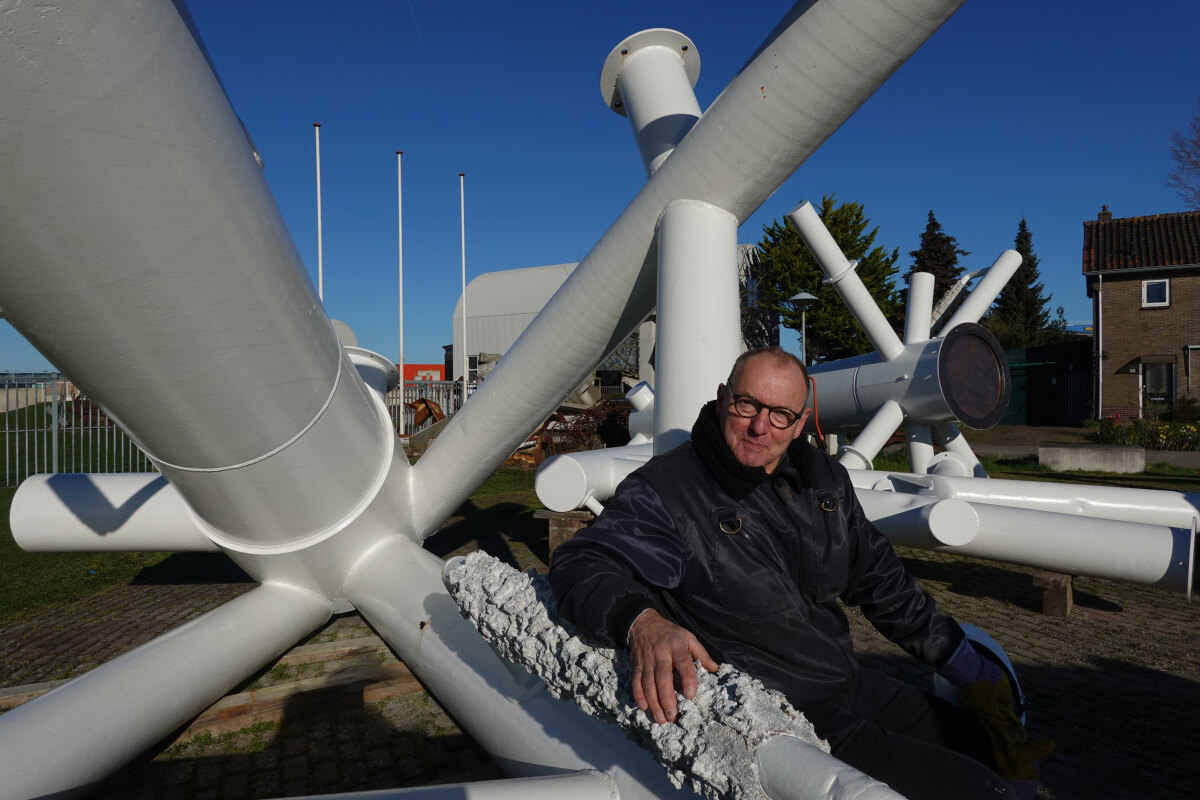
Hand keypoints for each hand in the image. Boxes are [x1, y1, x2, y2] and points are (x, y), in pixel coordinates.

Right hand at [627, 609, 718, 723]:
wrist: (643, 623)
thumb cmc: (670, 633)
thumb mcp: (688, 637)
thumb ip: (701, 653)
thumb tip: (715, 669)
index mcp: (676, 647)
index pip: (683, 663)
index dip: (687, 679)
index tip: (691, 695)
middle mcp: (660, 655)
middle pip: (663, 678)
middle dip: (667, 699)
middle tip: (673, 716)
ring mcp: (646, 661)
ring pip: (648, 684)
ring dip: (654, 702)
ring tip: (661, 719)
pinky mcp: (636, 666)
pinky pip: (636, 682)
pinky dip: (638, 695)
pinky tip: (644, 707)